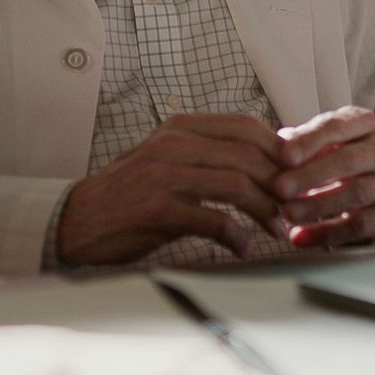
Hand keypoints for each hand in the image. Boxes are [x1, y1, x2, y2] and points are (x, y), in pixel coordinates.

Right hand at [56, 113, 285, 265]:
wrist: (78, 220)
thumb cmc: (129, 194)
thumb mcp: (167, 160)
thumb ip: (207, 154)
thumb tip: (262, 161)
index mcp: (180, 127)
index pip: (246, 126)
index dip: (279, 149)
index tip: (296, 174)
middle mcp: (174, 143)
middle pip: (249, 154)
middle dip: (280, 183)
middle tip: (294, 206)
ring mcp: (165, 174)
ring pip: (237, 183)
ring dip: (266, 210)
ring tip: (276, 229)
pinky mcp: (158, 209)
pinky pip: (214, 219)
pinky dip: (237, 235)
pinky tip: (244, 247)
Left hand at [273, 106, 374, 248]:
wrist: (373, 188)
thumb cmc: (337, 159)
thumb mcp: (321, 143)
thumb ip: (300, 144)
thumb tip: (275, 148)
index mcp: (364, 125)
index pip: (337, 127)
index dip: (309, 141)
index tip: (284, 157)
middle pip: (349, 160)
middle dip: (311, 175)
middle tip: (280, 188)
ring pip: (356, 193)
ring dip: (318, 205)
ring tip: (288, 214)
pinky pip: (358, 225)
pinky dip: (326, 233)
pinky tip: (300, 237)